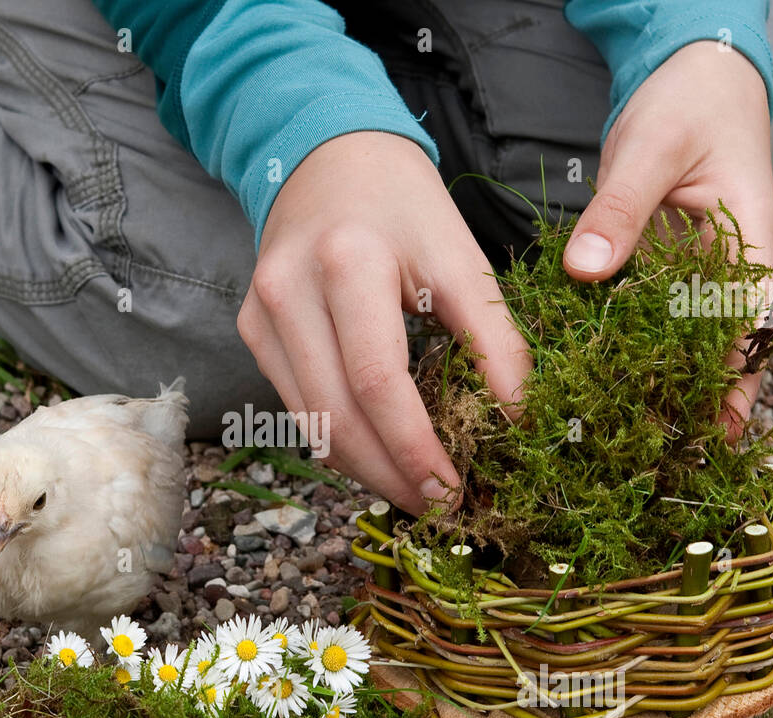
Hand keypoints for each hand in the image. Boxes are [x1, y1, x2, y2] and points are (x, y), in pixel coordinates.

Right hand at [237, 131, 531, 515]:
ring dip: (365, 470)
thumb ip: (494, 338)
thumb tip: (519, 421)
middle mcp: (290, 292)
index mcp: (349, 263)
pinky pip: (297, 406)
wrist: (327, 156)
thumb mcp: (459, 255)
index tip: (456, 490)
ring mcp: (261, 314)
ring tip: (415, 490)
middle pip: (336, 417)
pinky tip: (380, 454)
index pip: (378, 382)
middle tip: (439, 506)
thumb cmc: (402, 204)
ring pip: (310, 423)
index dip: (417, 449)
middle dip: (391, 476)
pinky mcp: (252, 330)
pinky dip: (341, 440)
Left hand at [562, 40, 772, 440]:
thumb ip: (619, 211)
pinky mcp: (669, 263)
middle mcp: (734, 263)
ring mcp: (703, 266)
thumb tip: (586, 273)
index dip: (731, 382)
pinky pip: (656, 314)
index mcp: (750, 241)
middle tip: (662, 457)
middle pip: (721, 347)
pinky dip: (637, 347)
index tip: (710, 431)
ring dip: (666, 384)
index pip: (746, 326)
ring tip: (634, 440)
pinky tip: (607, 382)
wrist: (692, 73)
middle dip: (696, 400)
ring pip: (689, 338)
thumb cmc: (686, 103)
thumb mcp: (650, 151)